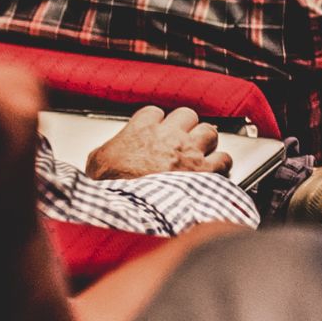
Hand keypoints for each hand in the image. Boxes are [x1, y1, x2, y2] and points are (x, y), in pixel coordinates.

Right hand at [85, 106, 231, 179]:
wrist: (128, 208)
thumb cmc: (111, 187)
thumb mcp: (97, 161)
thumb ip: (108, 150)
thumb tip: (106, 155)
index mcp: (141, 129)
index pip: (155, 112)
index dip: (157, 123)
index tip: (156, 132)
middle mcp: (168, 136)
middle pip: (187, 115)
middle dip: (185, 126)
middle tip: (181, 140)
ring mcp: (188, 151)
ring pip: (209, 131)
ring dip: (206, 141)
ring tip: (201, 152)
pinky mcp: (204, 171)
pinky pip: (223, 158)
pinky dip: (221, 163)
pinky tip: (216, 169)